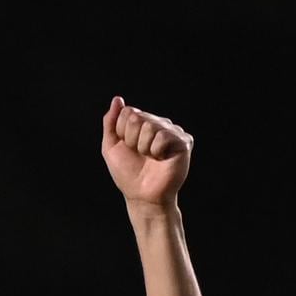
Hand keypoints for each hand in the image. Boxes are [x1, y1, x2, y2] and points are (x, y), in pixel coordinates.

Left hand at [100, 95, 192, 210]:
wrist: (142, 195)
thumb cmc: (127, 173)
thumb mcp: (111, 147)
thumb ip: (111, 122)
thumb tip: (117, 99)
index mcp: (144, 123)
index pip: (127, 112)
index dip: (121, 133)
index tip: (127, 148)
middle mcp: (160, 124)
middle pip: (137, 117)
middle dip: (131, 140)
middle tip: (139, 155)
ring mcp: (174, 132)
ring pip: (150, 126)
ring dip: (143, 147)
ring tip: (150, 157)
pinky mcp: (184, 142)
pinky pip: (163, 136)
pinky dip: (156, 151)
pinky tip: (161, 159)